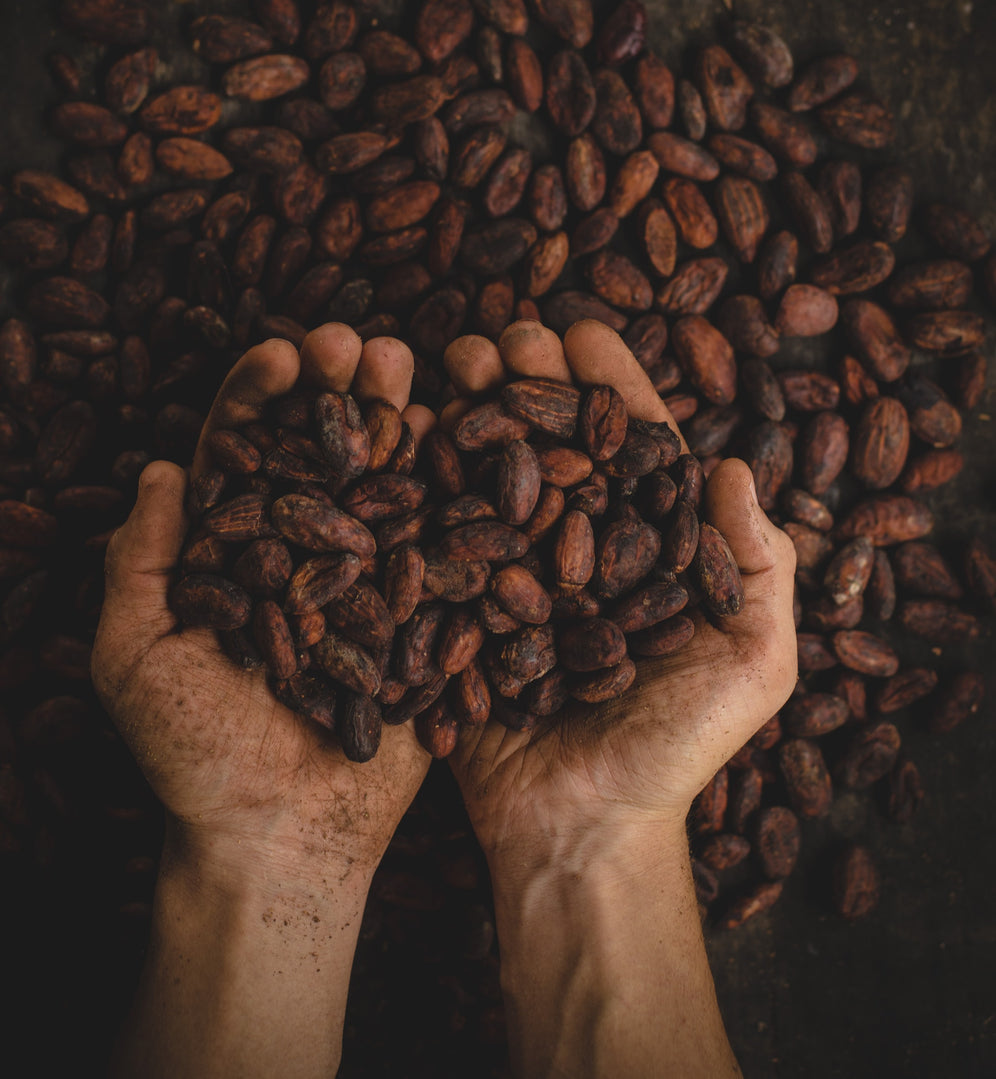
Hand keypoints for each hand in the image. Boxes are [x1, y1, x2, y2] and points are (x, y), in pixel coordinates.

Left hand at [92, 322, 432, 879]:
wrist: (281, 837)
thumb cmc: (192, 756)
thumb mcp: (134, 657)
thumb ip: (139, 562)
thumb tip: (161, 468)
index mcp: (235, 549)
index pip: (244, 452)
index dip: (259, 397)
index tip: (282, 354)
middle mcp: (305, 550)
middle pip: (322, 449)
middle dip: (339, 389)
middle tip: (359, 344)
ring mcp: (369, 578)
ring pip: (384, 480)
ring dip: (397, 418)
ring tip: (411, 368)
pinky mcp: (422, 614)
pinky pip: (441, 543)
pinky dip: (452, 487)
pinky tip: (463, 436)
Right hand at [443, 318, 798, 874]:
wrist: (581, 829)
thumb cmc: (677, 749)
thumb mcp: (752, 663)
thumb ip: (758, 567)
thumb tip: (736, 464)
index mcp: (647, 547)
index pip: (631, 446)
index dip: (609, 385)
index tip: (581, 332)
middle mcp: (577, 547)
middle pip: (552, 442)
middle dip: (528, 380)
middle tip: (503, 337)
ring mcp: (513, 574)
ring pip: (490, 471)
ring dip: (470, 410)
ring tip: (449, 362)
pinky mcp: (458, 607)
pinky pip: (437, 532)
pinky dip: (419, 476)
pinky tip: (402, 426)